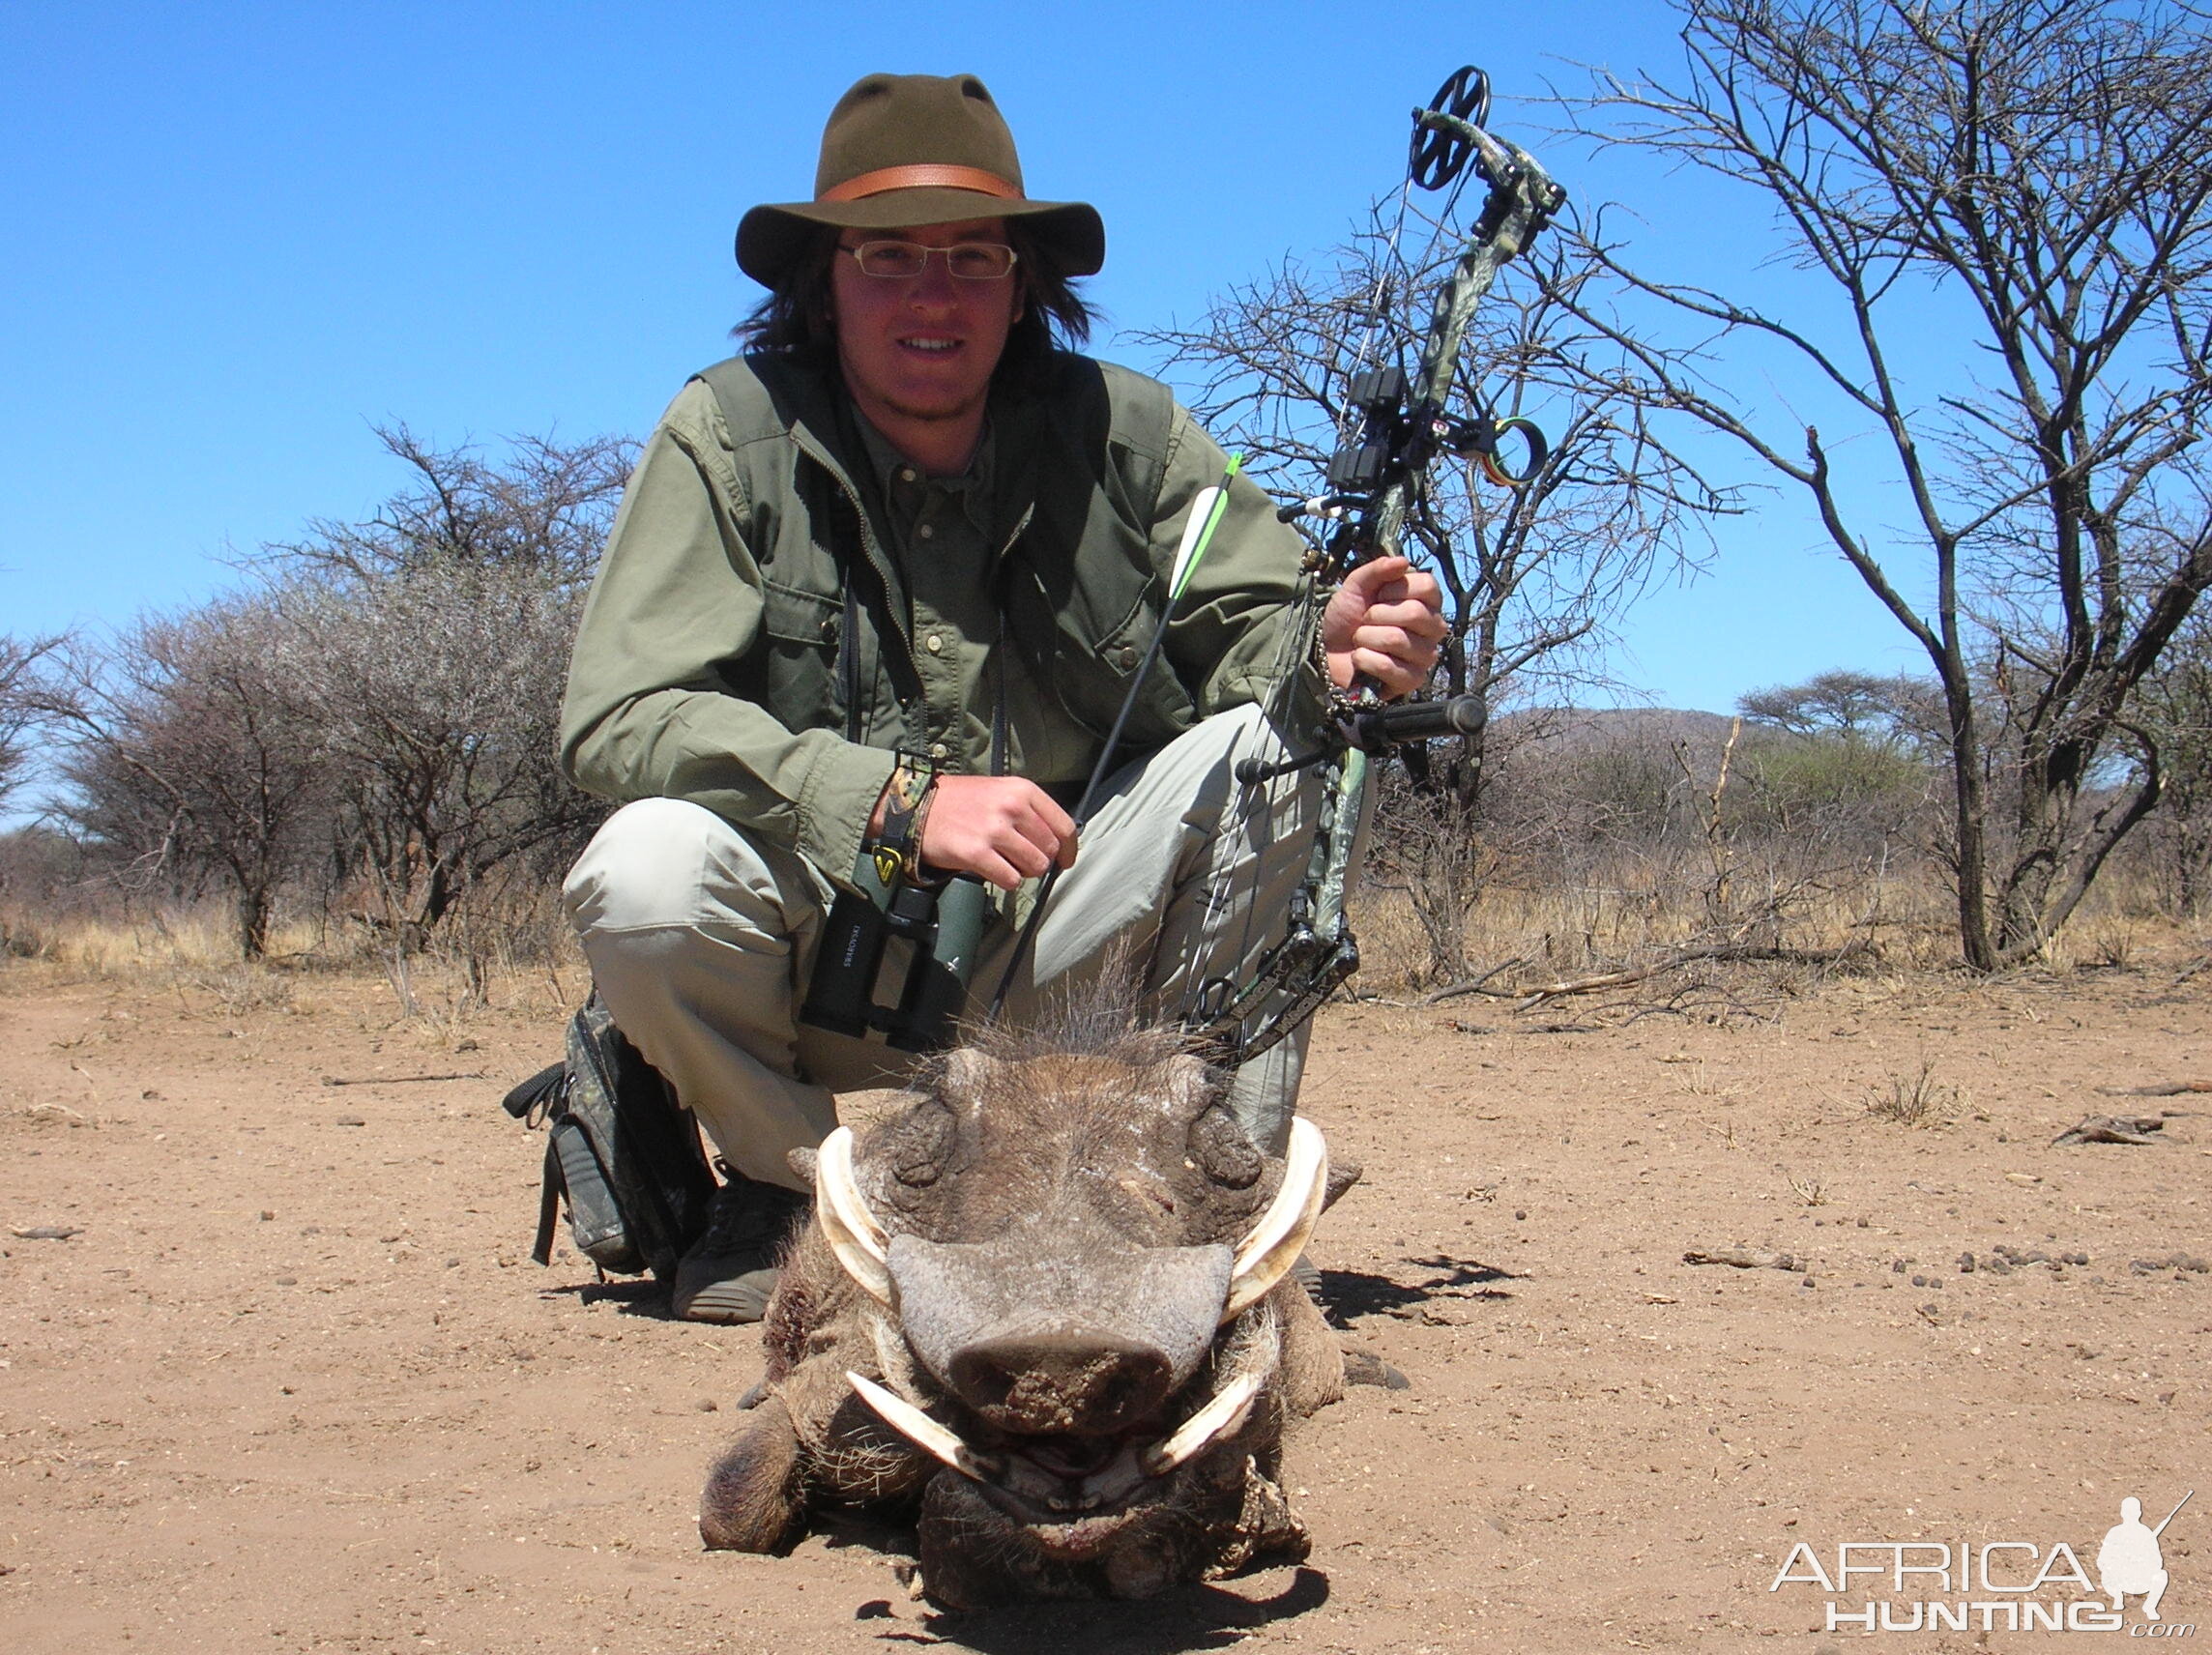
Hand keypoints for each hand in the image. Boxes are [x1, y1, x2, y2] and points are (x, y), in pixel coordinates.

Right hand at [894, 775, 1077, 890]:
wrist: (918, 807)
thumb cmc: (961, 801)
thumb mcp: (1000, 791)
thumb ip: (1029, 811)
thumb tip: (1055, 842)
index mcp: (1022, 790)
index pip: (1064, 825)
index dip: (1069, 849)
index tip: (1066, 860)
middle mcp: (1012, 807)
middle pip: (1050, 849)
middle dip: (1040, 860)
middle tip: (1022, 860)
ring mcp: (995, 831)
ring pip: (1034, 866)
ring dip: (1024, 871)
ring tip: (1006, 863)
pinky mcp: (977, 853)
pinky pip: (1011, 879)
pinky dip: (1007, 881)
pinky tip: (994, 870)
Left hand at [1322, 556, 1446, 699]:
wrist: (1326, 652)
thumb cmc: (1346, 619)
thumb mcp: (1356, 587)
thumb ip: (1377, 570)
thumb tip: (1403, 561)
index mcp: (1425, 603)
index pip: (1428, 586)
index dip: (1396, 589)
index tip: (1379, 596)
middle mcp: (1432, 629)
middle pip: (1414, 613)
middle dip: (1376, 615)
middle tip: (1365, 621)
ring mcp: (1424, 656)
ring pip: (1397, 639)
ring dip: (1366, 638)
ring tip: (1361, 641)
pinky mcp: (1412, 680)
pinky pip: (1389, 666)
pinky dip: (1365, 660)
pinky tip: (1361, 659)